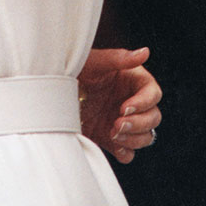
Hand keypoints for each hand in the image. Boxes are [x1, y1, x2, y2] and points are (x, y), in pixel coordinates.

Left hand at [78, 47, 161, 163]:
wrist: (51, 93)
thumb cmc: (74, 70)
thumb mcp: (95, 62)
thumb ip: (120, 58)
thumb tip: (145, 52)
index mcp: (131, 81)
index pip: (153, 94)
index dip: (143, 103)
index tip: (124, 107)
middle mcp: (131, 102)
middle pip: (153, 117)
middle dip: (139, 124)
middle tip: (116, 124)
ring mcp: (122, 121)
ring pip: (145, 136)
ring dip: (134, 139)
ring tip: (113, 133)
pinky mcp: (110, 139)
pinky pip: (128, 152)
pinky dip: (125, 153)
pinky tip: (114, 145)